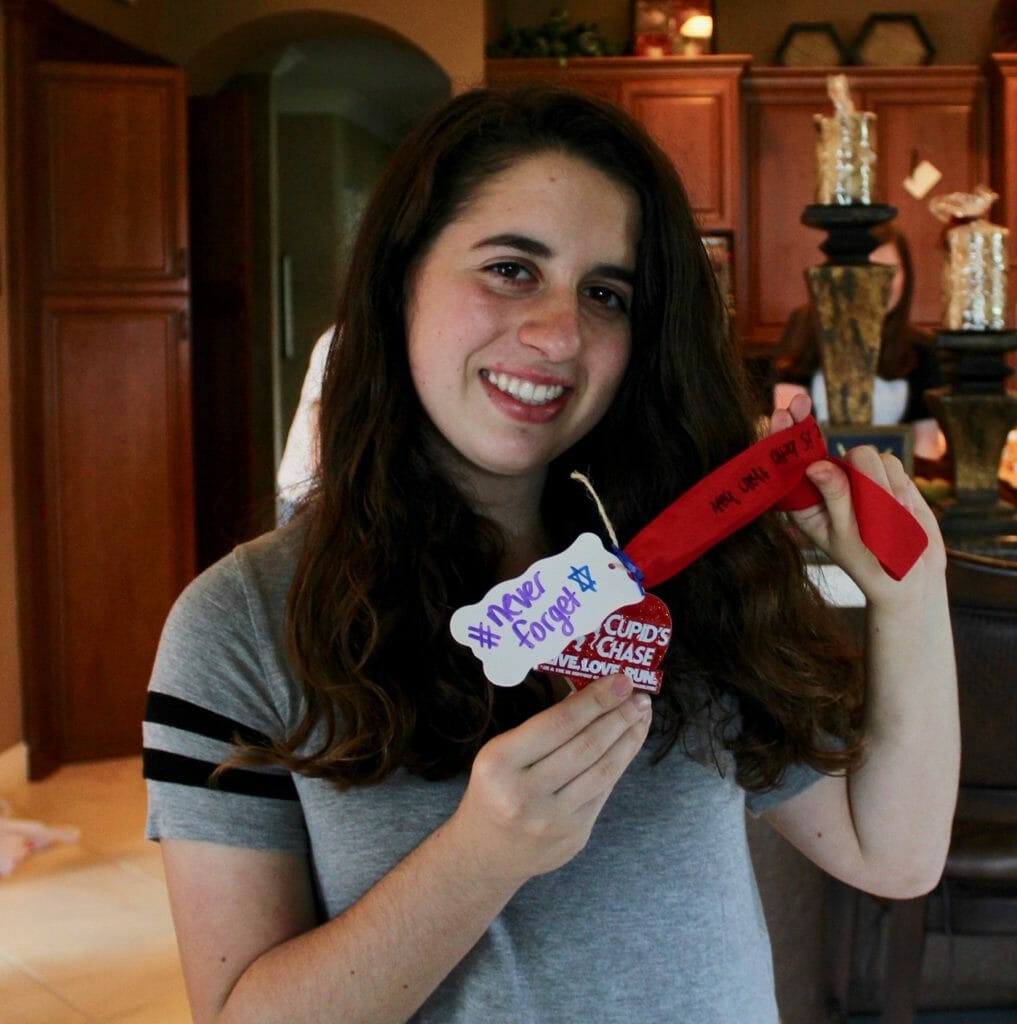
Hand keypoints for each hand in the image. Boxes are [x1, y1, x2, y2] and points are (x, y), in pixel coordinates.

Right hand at [446, 673, 651, 887]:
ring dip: (627, 738)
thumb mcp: (501, 752)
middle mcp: (525, 794)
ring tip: (641, 715)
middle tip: (639, 695)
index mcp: (500, 762)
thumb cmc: (494, 790)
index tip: (621, 680)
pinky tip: (628, 743)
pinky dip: (620, 763)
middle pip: (586, 746)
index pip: (559, 723)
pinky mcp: (574, 837)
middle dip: (618, 716)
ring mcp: (552, 820)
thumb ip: (543, 728)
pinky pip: (604, 791)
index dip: (596, 700)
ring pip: (602, 770)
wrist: (485, 854)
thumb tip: (592, 694)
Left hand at [769, 393, 945, 606]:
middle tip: (798, 402)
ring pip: (864, 456)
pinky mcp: (885, 478)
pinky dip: (899, 486)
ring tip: (884, 517)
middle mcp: (827, 487)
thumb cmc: (871, 561)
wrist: (912, 576)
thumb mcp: (848, 533)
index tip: (779, 413)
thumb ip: (836, 497)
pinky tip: (900, 510)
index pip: (789, 465)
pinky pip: (891, 463)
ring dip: (878, 484)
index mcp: (805, 504)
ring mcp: (857, 481)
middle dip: (812, 430)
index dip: (782, 436)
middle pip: (822, 447)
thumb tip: (817, 464)